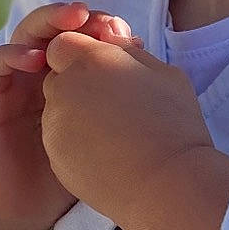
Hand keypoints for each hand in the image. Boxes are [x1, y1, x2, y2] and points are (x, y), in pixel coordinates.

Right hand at [0, 2, 143, 229]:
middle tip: (99, 17)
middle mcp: (43, 73)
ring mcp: (16, 82)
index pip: (85, 39)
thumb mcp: (105, 133)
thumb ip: (120, 104)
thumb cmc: (73, 173)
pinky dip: (15, 54)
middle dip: (80, 18)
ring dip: (49, 22)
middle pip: (59, 29)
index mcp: (73, 79)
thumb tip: (150, 69)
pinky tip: (36, 59)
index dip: (104, 30)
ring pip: (27, 35)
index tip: (127, 34)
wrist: (27, 211)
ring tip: (72, 20)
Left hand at [38, 29, 217, 227]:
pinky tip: (110, 157)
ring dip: (80, 117)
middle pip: (59, 79)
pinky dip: (79, 146)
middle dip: (81, 87)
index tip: (106, 73)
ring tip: (117, 136)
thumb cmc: (174, 125)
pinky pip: (62, 142)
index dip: (82, 56)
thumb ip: (129, 52)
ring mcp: (55, 125)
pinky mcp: (54, 157)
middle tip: (117, 107)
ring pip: (59, 111)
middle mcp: (63, 88)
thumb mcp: (164, 73)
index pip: (64, 45)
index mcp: (88, 59)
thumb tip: (114, 45)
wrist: (166, 185)